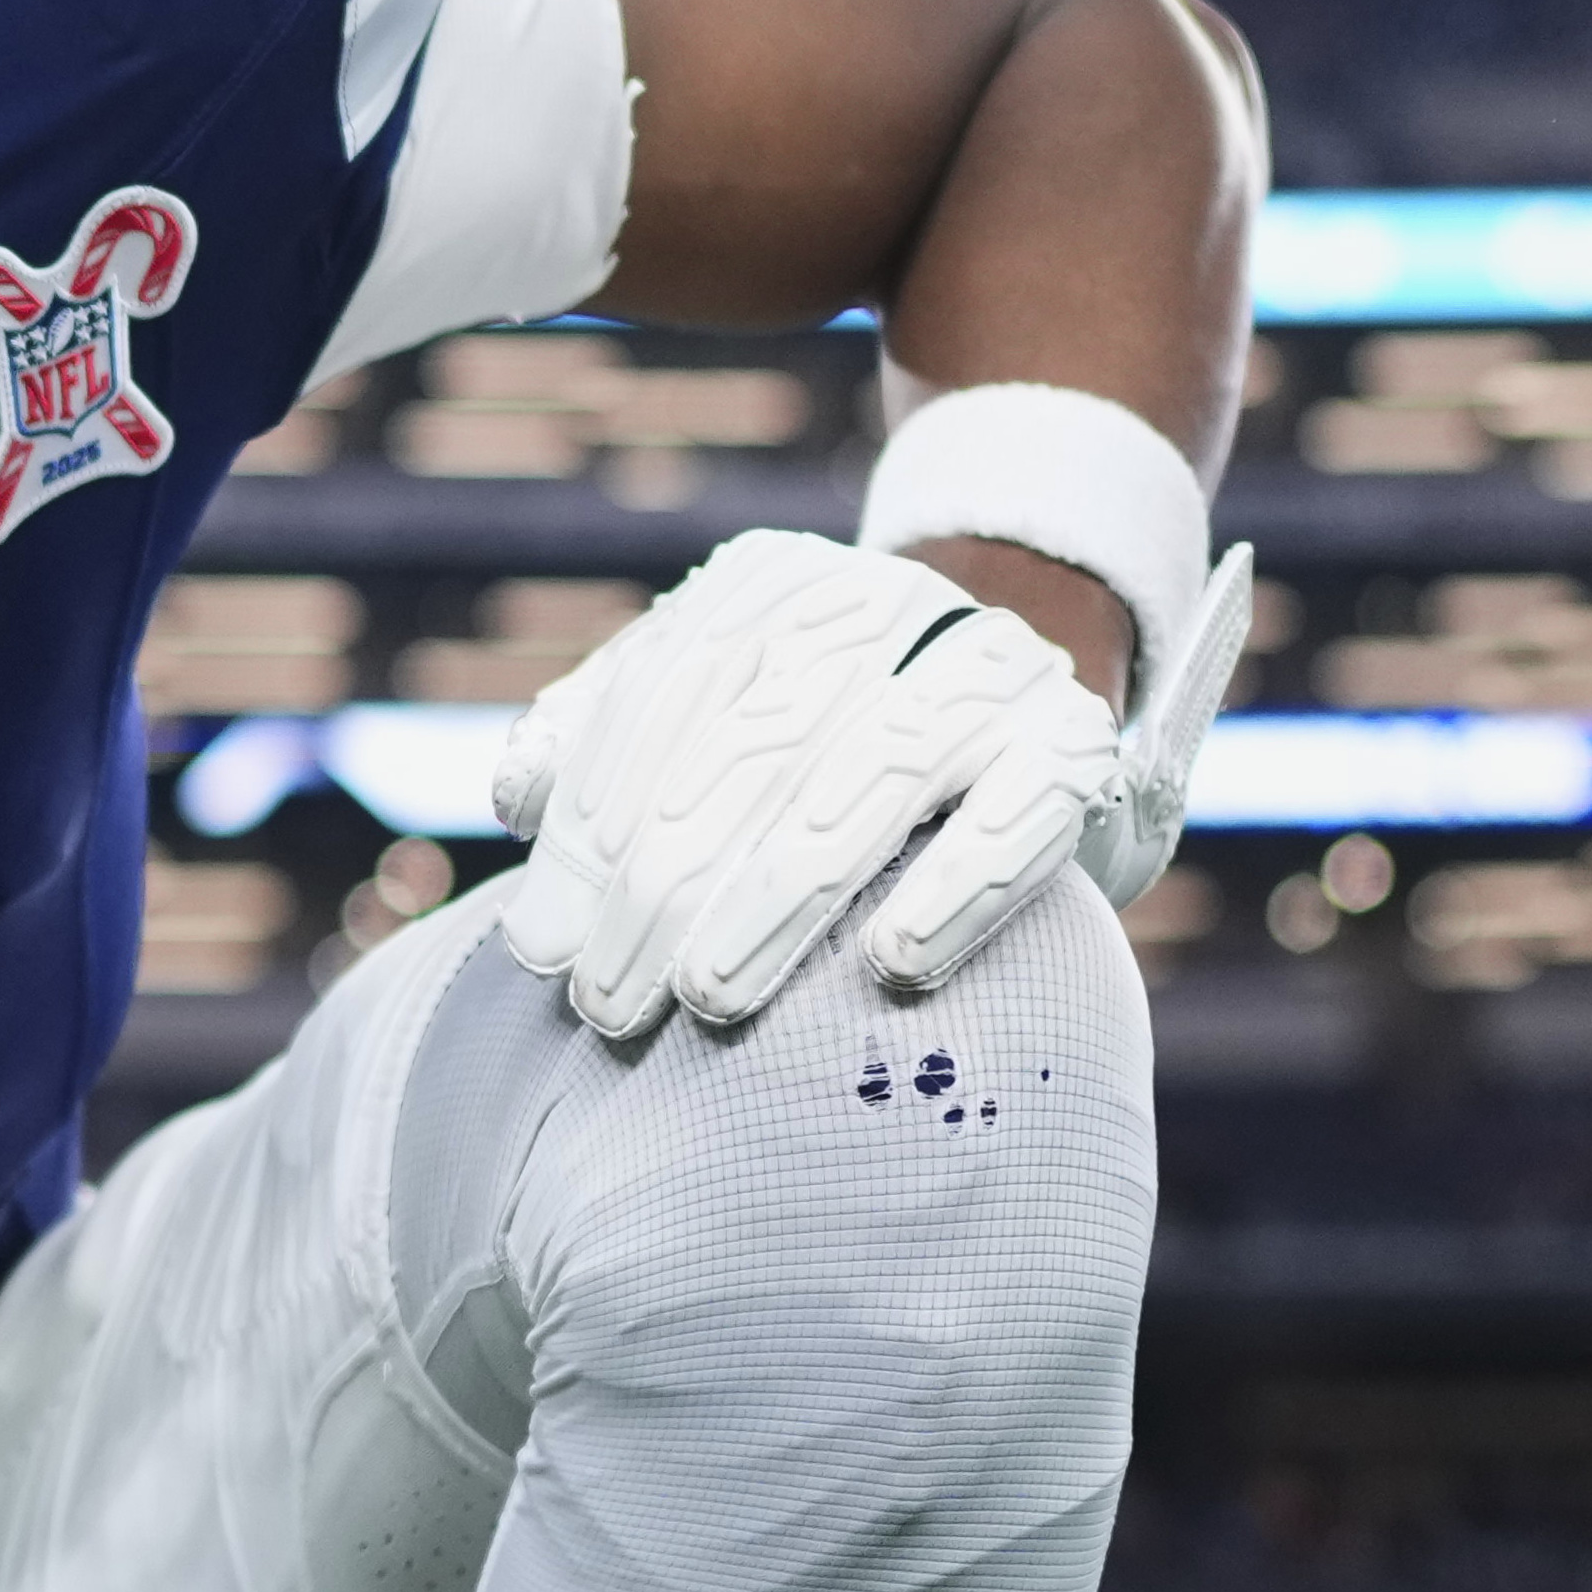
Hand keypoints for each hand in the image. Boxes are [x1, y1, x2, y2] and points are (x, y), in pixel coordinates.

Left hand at [485, 527, 1253, 1035]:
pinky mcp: (1077, 742)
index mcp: (774, 589)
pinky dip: (957, 881)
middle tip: (607, 1003)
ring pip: (872, 773)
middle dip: (666, 882)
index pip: (663, 697)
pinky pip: (1022, 809)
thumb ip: (604, 746)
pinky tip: (893, 959)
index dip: (592, 827)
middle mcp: (887, 604)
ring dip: (779, 895)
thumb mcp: (712, 730)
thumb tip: (514, 792)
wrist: (1019, 730)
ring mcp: (992, 666)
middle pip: (756, 738)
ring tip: (708, 997)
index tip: (539, 949)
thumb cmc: (822, 760)